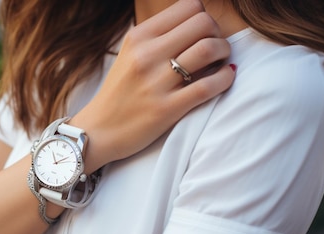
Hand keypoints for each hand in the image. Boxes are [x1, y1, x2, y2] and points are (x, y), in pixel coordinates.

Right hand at [73, 0, 235, 171]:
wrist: (98, 131)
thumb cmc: (120, 92)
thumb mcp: (130, 54)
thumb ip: (159, 37)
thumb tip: (199, 25)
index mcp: (138, 37)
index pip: (189, 6)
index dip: (204, 18)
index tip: (202, 35)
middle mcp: (146, 55)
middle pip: (203, 23)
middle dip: (217, 33)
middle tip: (214, 50)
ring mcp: (156, 83)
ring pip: (208, 49)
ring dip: (224, 53)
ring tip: (220, 63)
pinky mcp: (166, 109)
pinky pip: (209, 86)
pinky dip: (225, 78)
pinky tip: (223, 78)